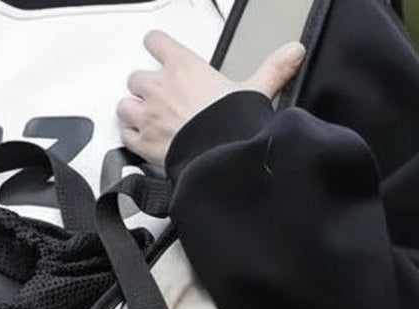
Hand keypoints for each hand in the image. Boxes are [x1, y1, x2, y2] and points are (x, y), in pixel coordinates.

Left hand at [117, 30, 305, 167]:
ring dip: (132, 109)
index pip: (157, 42)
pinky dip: (130, 136)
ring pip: (125, 104)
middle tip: (157, 94)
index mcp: (183, 67)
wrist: (214, 155)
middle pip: (136, 76)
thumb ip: (274, 70)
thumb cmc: (228, 123)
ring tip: (144, 116)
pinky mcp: (141, 141)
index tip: (156, 46)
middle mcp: (159, 87)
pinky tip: (140, 139)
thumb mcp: (256, 90)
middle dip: (144, 85)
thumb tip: (294, 52)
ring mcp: (146, 115)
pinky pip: (125, 134)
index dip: (155, 44)